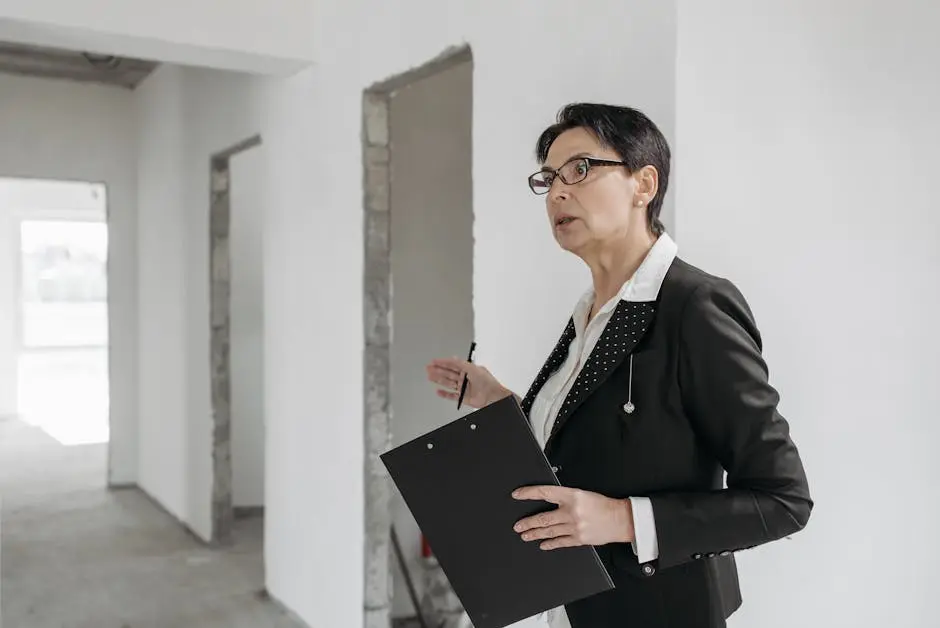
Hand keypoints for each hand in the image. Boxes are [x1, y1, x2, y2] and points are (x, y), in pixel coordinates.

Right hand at [425, 357, 510, 408]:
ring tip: (430, 377)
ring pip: (448, 383)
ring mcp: (464, 388)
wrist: (492, 396)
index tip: (434, 361)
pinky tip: (439, 391)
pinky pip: (452, 396)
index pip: (452, 364)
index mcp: (468, 370)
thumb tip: (452, 358)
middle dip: (438, 370)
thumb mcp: (473, 368)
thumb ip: (461, 363)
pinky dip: (445, 394)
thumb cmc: (487, 382)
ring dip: (439, 380)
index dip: (443, 362)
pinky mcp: (463, 398)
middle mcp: (465, 378)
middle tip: (429, 368)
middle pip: (448, 373)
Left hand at [512, 485, 634, 549]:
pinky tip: (542, 544)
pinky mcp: (579, 539)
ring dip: (534, 534)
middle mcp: (571, 511)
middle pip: (543, 518)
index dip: (528, 493)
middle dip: (528, 523)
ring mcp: (574, 527)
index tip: (517, 495)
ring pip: (549, 531)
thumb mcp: (582, 494)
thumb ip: (565, 497)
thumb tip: (547, 500)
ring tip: (524, 535)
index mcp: (572, 496)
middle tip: (517, 526)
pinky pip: (560, 542)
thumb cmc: (602, 505)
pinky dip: (550, 543)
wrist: (620, 519)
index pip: (544, 492)